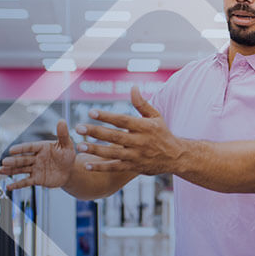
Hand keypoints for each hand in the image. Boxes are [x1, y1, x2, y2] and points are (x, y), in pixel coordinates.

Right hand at [0, 120, 76, 189]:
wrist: (70, 171)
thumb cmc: (67, 156)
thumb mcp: (67, 145)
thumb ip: (63, 135)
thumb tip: (62, 121)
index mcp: (41, 148)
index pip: (30, 147)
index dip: (21, 149)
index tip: (12, 150)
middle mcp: (36, 158)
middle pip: (23, 159)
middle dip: (13, 161)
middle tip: (4, 162)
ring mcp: (35, 169)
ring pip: (21, 170)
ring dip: (11, 171)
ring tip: (0, 171)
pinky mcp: (37, 179)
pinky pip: (26, 182)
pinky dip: (17, 185)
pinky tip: (8, 187)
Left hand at [74, 87, 188, 174]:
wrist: (176, 157)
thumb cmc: (162, 133)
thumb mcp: (156, 116)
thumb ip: (141, 103)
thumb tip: (132, 87)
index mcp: (144, 127)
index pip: (122, 120)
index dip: (107, 116)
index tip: (91, 112)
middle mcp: (139, 142)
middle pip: (114, 136)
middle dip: (96, 132)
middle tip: (78, 128)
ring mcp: (136, 156)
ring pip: (113, 153)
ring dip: (95, 150)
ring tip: (79, 146)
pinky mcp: (133, 167)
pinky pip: (115, 168)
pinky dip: (101, 167)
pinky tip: (87, 165)